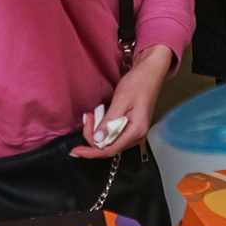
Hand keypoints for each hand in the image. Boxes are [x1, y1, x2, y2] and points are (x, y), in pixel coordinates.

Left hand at [71, 45, 170, 159]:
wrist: (150, 72)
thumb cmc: (138, 83)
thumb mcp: (121, 100)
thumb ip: (109, 122)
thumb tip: (97, 140)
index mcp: (136, 131)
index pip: (110, 150)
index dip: (91, 152)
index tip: (75, 151)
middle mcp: (137, 136)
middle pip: (108, 147)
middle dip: (92, 136)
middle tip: (87, 117)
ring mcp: (135, 133)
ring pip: (109, 141)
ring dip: (96, 131)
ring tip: (91, 115)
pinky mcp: (131, 128)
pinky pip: (113, 134)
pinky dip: (102, 128)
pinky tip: (98, 117)